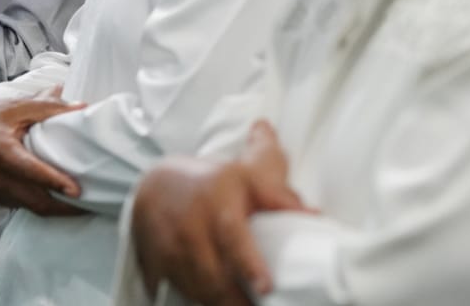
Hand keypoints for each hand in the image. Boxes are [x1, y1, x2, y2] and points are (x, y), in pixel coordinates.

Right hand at [0, 96, 87, 216]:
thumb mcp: (17, 107)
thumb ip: (49, 107)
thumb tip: (82, 107)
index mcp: (0, 150)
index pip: (29, 170)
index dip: (53, 181)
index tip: (76, 190)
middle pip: (33, 199)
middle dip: (63, 207)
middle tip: (92, 205)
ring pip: (29, 207)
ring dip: (55, 210)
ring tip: (81, 207)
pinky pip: (21, 206)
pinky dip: (41, 207)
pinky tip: (59, 203)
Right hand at [132, 121, 306, 304]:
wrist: (156, 186)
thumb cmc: (212, 183)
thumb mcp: (247, 176)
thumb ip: (279, 197)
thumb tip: (314, 215)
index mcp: (219, 205)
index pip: (234, 237)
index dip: (249, 264)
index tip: (266, 287)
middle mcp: (192, 230)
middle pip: (215, 278)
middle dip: (237, 302)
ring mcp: (170, 252)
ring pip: (198, 292)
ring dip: (220, 305)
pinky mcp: (157, 269)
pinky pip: (179, 295)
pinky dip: (197, 302)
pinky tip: (216, 304)